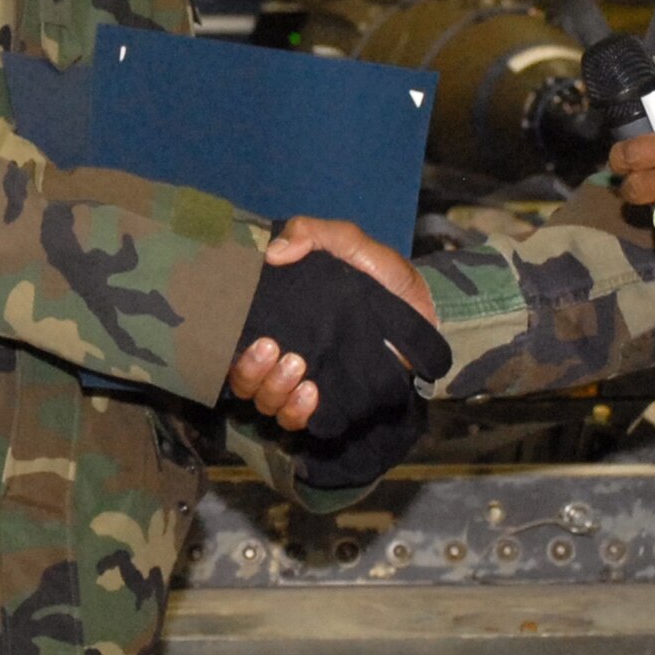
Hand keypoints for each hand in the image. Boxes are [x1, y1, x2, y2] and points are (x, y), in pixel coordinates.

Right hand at [227, 220, 437, 434]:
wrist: (426, 311)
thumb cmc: (383, 276)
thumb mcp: (350, 243)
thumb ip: (314, 234)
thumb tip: (274, 253)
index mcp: (282, 315)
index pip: (236, 332)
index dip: (227, 335)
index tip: (240, 327)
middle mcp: (285, 351)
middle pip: (242, 376)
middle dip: (249, 368)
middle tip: (273, 348)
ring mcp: (305, 381)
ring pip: (265, 401)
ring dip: (273, 388)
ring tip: (299, 367)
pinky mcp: (329, 403)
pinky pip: (295, 420)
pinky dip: (296, 411)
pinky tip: (312, 394)